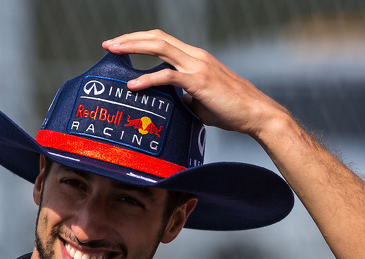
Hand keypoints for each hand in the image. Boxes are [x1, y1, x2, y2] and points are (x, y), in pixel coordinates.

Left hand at [102, 29, 289, 136]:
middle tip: (109, 44)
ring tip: (114, 52)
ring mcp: (198, 66)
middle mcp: (196, 56)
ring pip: (160, 48)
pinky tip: (132, 85)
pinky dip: (147, 79)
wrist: (255, 114)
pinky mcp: (199, 82)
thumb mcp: (201, 100)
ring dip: (133, 48)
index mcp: (196, 57)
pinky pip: (168, 76)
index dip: (140, 40)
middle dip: (130, 39)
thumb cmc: (231, 110)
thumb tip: (170, 103)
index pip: (163, 40)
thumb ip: (184, 97)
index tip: (120, 45)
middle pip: (157, 37)